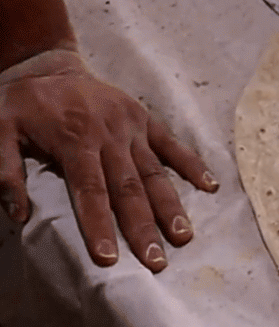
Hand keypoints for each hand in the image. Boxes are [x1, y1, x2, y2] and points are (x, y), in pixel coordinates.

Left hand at [0, 50, 217, 271]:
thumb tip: (18, 214)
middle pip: (129, 189)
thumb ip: (6, 170)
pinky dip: (192, 165)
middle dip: (143, 227)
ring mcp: (132, 128)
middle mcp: (110, 136)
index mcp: (75, 141)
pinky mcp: (146, 120)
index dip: (100, 225)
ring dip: (170, 206)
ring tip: (183, 235)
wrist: (48, 66)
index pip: (91, 192)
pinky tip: (210, 186)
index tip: (110, 257)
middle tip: (157, 261)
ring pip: (155, 173)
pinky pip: (173, 144)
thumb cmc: (23, 103)